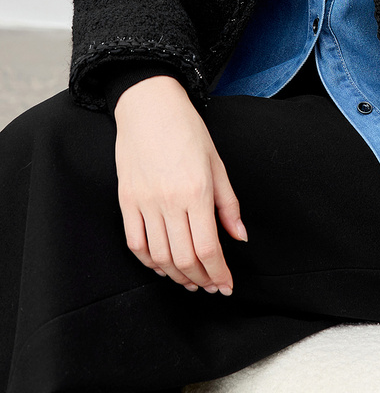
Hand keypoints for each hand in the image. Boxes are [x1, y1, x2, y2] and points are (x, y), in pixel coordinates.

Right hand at [114, 75, 247, 293]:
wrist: (149, 106)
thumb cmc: (187, 130)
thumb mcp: (217, 162)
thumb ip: (228, 203)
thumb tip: (239, 237)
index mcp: (197, 191)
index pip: (208, 248)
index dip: (219, 274)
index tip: (226, 285)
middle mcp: (169, 201)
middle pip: (184, 259)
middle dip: (201, 280)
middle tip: (211, 286)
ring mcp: (145, 202)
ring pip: (159, 257)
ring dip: (176, 276)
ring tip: (190, 280)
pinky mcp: (126, 201)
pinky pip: (135, 243)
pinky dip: (148, 262)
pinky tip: (162, 267)